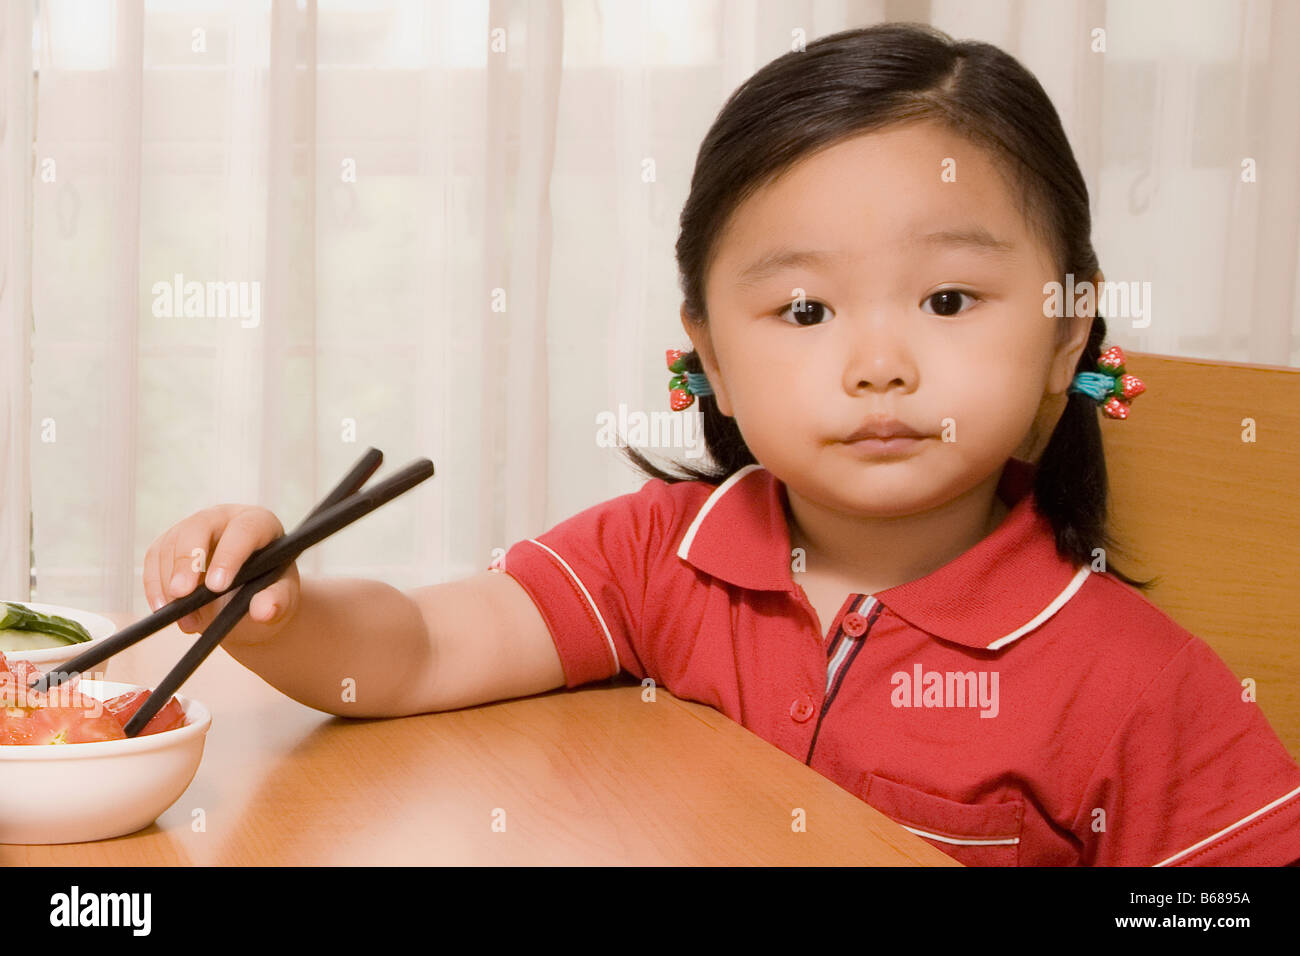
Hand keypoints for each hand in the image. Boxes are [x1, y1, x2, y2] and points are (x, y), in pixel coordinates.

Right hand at [143, 504, 299, 643]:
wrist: (248, 599)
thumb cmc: (269, 590)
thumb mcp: (281, 598)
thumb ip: (276, 602)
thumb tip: (264, 611)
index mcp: (259, 523)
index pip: (244, 530)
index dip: (229, 556)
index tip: (217, 586)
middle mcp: (224, 518)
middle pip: (198, 527)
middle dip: (187, 561)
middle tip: (182, 594)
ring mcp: (195, 527)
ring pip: (171, 544)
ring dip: (170, 581)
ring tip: (183, 618)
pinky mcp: (171, 542)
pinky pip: (154, 558)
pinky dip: (154, 585)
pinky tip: (162, 609)